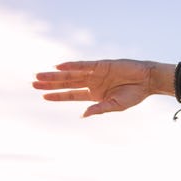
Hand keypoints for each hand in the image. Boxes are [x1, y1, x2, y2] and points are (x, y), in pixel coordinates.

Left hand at [33, 60, 153, 116]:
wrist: (148, 81)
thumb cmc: (135, 95)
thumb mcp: (116, 105)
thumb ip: (99, 109)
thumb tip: (82, 115)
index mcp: (95, 94)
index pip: (72, 95)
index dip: (58, 96)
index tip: (44, 97)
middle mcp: (92, 83)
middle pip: (67, 84)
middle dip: (50, 84)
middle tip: (33, 84)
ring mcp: (95, 73)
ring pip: (71, 74)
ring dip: (55, 75)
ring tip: (39, 77)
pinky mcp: (100, 65)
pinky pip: (83, 65)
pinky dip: (71, 65)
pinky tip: (58, 66)